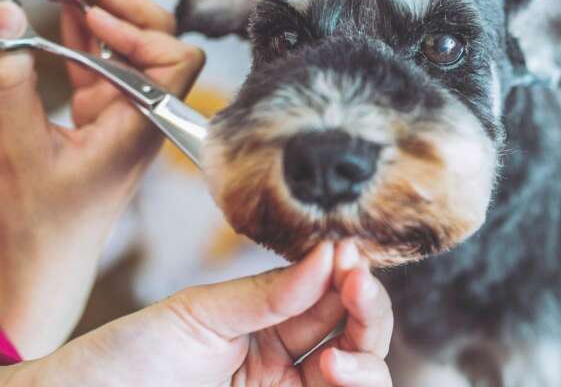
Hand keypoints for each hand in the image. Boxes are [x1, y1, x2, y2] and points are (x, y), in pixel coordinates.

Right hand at [0, 0, 204, 357]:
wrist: (39, 264)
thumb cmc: (39, 223)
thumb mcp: (17, 150)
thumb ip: (10, 83)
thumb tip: (4, 14)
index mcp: (141, 122)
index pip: (176, 60)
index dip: (140, 30)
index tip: (92, 19)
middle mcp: (139, 108)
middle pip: (149, 32)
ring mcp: (118, 104)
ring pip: (117, 35)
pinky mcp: (95, 106)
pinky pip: (92, 52)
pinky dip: (74, 21)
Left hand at [9, 241, 393, 386]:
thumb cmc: (124, 362)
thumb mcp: (199, 314)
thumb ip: (269, 292)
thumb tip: (328, 254)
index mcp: (268, 327)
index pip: (330, 298)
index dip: (349, 276)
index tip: (350, 255)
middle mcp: (286, 365)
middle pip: (359, 336)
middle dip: (368, 310)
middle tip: (357, 288)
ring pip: (365, 377)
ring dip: (367, 358)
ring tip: (337, 356)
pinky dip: (358, 385)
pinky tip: (336, 370)